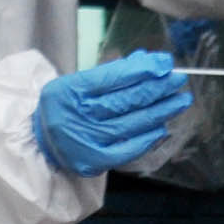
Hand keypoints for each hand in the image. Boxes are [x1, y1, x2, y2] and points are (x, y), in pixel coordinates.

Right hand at [33, 50, 190, 174]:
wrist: (42, 141)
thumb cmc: (67, 107)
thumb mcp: (79, 84)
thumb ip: (112, 73)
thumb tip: (149, 61)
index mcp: (69, 91)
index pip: (111, 79)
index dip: (141, 71)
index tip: (165, 65)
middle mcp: (76, 116)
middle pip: (124, 101)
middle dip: (156, 88)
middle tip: (179, 80)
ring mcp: (86, 141)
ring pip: (131, 124)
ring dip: (160, 111)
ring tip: (180, 100)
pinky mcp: (94, 161)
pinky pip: (127, 150)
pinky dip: (147, 138)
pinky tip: (162, 127)